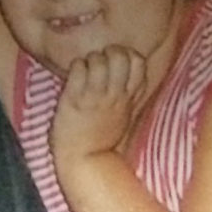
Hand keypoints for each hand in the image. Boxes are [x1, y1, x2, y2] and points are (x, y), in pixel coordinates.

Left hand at [50, 46, 145, 163]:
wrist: (84, 160)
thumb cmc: (101, 136)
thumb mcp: (124, 114)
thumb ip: (127, 93)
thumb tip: (127, 71)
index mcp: (128, 99)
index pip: (139, 62)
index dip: (127, 55)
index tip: (117, 63)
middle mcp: (115, 95)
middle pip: (120, 55)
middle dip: (107, 51)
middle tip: (98, 63)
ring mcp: (95, 96)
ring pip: (98, 58)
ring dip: (89, 60)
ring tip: (84, 72)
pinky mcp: (74, 97)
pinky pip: (77, 66)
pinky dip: (74, 67)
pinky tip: (72, 78)